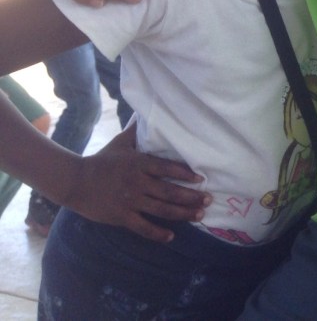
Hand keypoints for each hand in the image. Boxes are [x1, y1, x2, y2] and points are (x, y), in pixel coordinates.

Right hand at [63, 127, 208, 242]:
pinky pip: (143, 227)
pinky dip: (157, 233)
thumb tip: (146, 112)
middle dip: (192, 196)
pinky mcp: (121, 217)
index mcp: (139, 163)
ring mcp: (130, 201)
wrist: (74, 181)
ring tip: (199, 215)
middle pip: (170, 191)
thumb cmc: (101, 160)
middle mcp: (137, 183)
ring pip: (161, 210)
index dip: (186, 174)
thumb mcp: (120, 143)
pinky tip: (171, 236)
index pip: (168, 168)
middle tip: (209, 200)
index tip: (201, 179)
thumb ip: (136, 131)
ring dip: (183, 213)